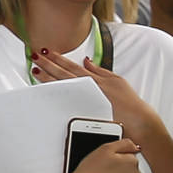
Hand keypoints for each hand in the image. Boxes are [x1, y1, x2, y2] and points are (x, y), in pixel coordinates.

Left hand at [30, 45, 161, 142]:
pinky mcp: (84, 112)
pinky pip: (66, 102)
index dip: (58, 59)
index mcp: (95, 79)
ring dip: (47, 77)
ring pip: (62, 86)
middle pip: (64, 74)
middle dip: (48, 64)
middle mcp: (88, 87)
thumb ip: (99, 70)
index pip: (72, 66)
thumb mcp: (116, 80)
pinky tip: (45, 91)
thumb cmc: (129, 102)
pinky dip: (55, 95)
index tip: (47, 52)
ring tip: (35, 69)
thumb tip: (86, 61)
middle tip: (35, 55)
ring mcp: (85, 100)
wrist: (138, 120)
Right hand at [61, 138, 144, 172]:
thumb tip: (135, 147)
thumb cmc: (91, 171)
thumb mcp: (106, 148)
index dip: (118, 158)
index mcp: (132, 162)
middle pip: (131, 170)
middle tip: (105, 170)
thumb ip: (125, 143)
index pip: (131, 156)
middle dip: (121, 169)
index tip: (109, 161)